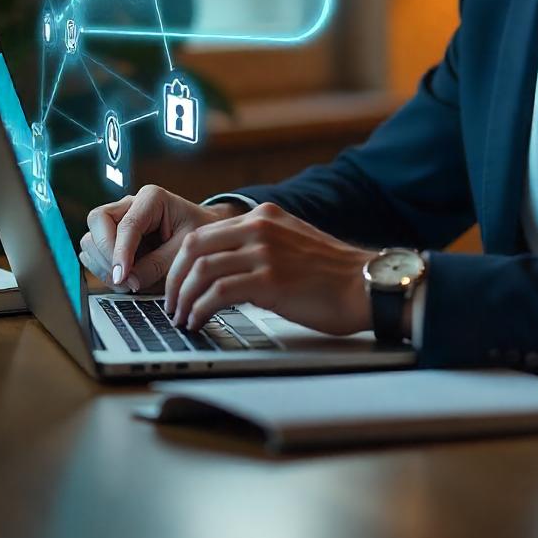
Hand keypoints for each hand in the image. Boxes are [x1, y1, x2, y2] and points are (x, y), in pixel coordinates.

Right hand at [79, 185, 229, 292]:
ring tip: (129, 283)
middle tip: (125, 280)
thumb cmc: (198, 235)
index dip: (120, 253)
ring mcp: (117, 220)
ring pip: (91, 238)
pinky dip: (103, 270)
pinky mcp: (112, 238)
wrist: (203, 234)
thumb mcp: (185, 249)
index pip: (127, 224)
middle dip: (106, 254)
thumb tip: (129, 280)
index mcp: (152, 198)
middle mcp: (129, 204)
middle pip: (97, 221)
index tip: (122, 277)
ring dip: (103, 265)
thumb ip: (158, 264)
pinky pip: (93, 253)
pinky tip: (125, 280)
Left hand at [164, 202, 372, 335]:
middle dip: (175, 280)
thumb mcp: (292, 243)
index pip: (203, 233)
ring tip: (182, 318)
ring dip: (184, 299)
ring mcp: (265, 251)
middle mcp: (261, 227)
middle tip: (171, 305)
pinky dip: (201, 310)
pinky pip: (218, 292)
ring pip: (201, 270)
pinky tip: (200, 322)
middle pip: (194, 247)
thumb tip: (224, 270)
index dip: (180, 263)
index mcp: (264, 216)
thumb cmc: (332, 274)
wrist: (365, 284)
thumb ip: (260, 245)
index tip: (176, 286)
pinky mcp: (270, 279)